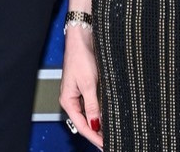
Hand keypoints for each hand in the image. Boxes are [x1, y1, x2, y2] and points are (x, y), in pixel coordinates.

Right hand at [58, 26, 103, 147]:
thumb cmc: (80, 57)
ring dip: (99, 124)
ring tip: (111, 133)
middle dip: (97, 134)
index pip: (82, 125)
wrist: (82, 37)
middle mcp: (72, 99)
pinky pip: (92, 105)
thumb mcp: (89, 84)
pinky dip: (99, 112)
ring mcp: (79, 93)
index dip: (94, 137)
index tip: (105, 145)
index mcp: (68, 100)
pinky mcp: (86, 87)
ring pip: (89, 114)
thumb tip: (96, 124)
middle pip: (85, 122)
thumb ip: (93, 105)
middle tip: (109, 142)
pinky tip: (107, 116)